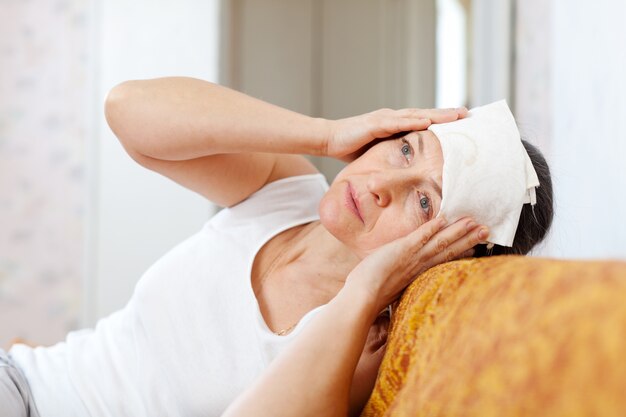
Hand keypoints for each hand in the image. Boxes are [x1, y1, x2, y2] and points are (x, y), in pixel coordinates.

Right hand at [325, 107, 467, 161]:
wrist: (328, 140)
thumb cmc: (351, 148)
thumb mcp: (378, 154)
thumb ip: (393, 156)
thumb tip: (407, 170)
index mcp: (395, 125)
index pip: (423, 121)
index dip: (442, 121)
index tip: (461, 122)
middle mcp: (393, 118)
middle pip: (425, 114)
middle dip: (447, 114)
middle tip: (468, 114)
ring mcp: (384, 119)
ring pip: (416, 115)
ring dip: (437, 115)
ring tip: (456, 116)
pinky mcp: (374, 124)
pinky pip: (397, 123)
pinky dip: (413, 121)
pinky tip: (428, 122)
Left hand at [345, 217, 487, 312]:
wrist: (362, 299)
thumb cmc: (371, 294)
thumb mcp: (392, 286)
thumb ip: (402, 279)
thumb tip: (404, 277)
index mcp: (419, 274)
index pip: (444, 260)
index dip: (460, 250)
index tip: (475, 245)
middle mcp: (420, 266)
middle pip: (449, 250)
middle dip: (468, 239)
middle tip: (486, 230)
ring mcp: (412, 258)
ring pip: (440, 242)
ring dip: (457, 231)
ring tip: (474, 222)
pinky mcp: (401, 251)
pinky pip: (419, 237)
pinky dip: (431, 228)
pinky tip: (444, 219)